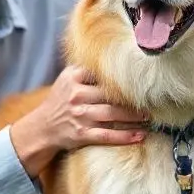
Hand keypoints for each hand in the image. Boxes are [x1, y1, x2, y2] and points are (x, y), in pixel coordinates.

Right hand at [10, 66, 148, 176]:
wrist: (42, 128)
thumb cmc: (60, 101)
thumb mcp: (67, 79)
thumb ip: (87, 70)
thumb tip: (116, 57)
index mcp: (74, 78)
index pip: (102, 74)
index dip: (123, 77)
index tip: (140, 78)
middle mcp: (76, 95)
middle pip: (111, 95)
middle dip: (133, 98)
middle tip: (152, 99)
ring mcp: (80, 116)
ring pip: (113, 115)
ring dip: (134, 117)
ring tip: (149, 116)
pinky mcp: (82, 134)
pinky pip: (108, 135)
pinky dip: (126, 136)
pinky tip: (140, 135)